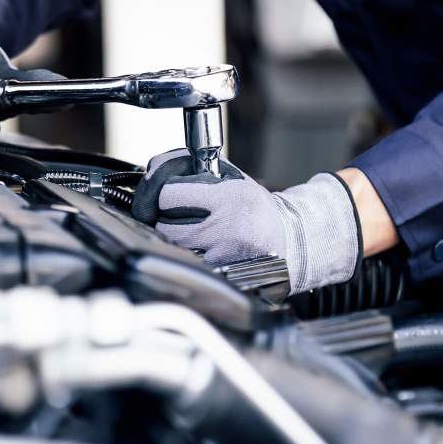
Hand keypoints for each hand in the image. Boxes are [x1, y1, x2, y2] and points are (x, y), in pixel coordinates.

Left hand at [132, 149, 361, 293]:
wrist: (288, 241)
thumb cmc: (253, 207)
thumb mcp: (231, 178)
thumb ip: (193, 169)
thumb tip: (153, 170)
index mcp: (229, 197)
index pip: (168, 195)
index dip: (164, 193)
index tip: (171, 194)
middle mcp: (226, 227)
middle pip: (163, 223)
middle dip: (164, 217)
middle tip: (179, 214)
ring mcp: (222, 255)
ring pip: (171, 245)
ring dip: (173, 237)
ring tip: (192, 230)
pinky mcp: (220, 274)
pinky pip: (185, 262)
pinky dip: (185, 255)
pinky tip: (200, 248)